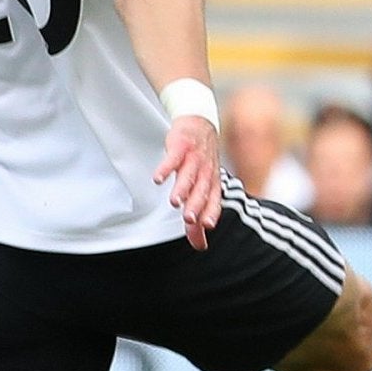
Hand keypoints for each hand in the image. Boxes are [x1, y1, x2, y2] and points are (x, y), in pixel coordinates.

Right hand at [153, 117, 221, 248]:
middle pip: (201, 190)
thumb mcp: (204, 188)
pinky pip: (173, 158)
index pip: (213, 201)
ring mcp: (193, 158)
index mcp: (212, 184)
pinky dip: (166, 168)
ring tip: (174, 201)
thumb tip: (200, 246)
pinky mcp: (181, 146)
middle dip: (196, 205)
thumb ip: (199, 218)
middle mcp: (205, 172)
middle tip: (189, 219)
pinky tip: (158, 179)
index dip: (211, 212)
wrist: (201, 125)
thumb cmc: (201, 163)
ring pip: (189, 175)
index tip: (206, 225)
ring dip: (182, 188)